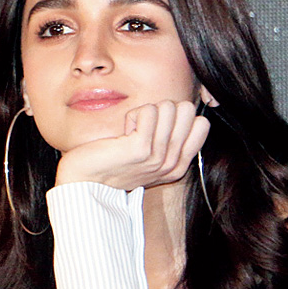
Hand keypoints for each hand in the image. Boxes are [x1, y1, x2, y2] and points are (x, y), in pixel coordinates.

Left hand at [54, 100, 208, 191]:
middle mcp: (172, 163)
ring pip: (168, 107)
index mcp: (177, 166)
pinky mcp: (140, 149)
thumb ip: (168, 140)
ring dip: (145, 112)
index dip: (177, 116)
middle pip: (187, 110)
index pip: (202, 124)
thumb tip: (180, 111)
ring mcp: (158, 157)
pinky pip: (148, 111)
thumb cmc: (112, 162)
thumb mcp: (148, 156)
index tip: (155, 130)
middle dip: (162, 109)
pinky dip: (133, 115)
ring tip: (130, 132)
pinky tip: (123, 133)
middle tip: (142, 128)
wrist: (85, 181)